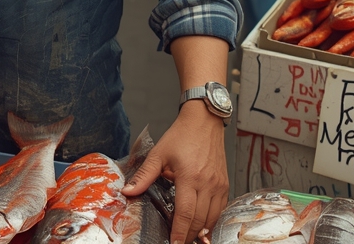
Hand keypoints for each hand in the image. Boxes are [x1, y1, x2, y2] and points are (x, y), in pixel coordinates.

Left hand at [123, 100, 228, 243]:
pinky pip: (221, 209)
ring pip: (212, 218)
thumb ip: (144, 175)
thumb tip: (128, 191)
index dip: (179, 232)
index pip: (185, 213)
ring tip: (189, 237)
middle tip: (179, 242)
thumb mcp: (159, 153)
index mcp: (189, 177)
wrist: (204, 122)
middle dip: (189, 235)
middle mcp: (207, 183)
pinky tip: (203, 225)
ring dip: (201, 231)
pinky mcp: (225, 184)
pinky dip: (212, 220)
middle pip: (199, 220)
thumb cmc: (182, 136)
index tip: (174, 243)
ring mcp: (219, 185)